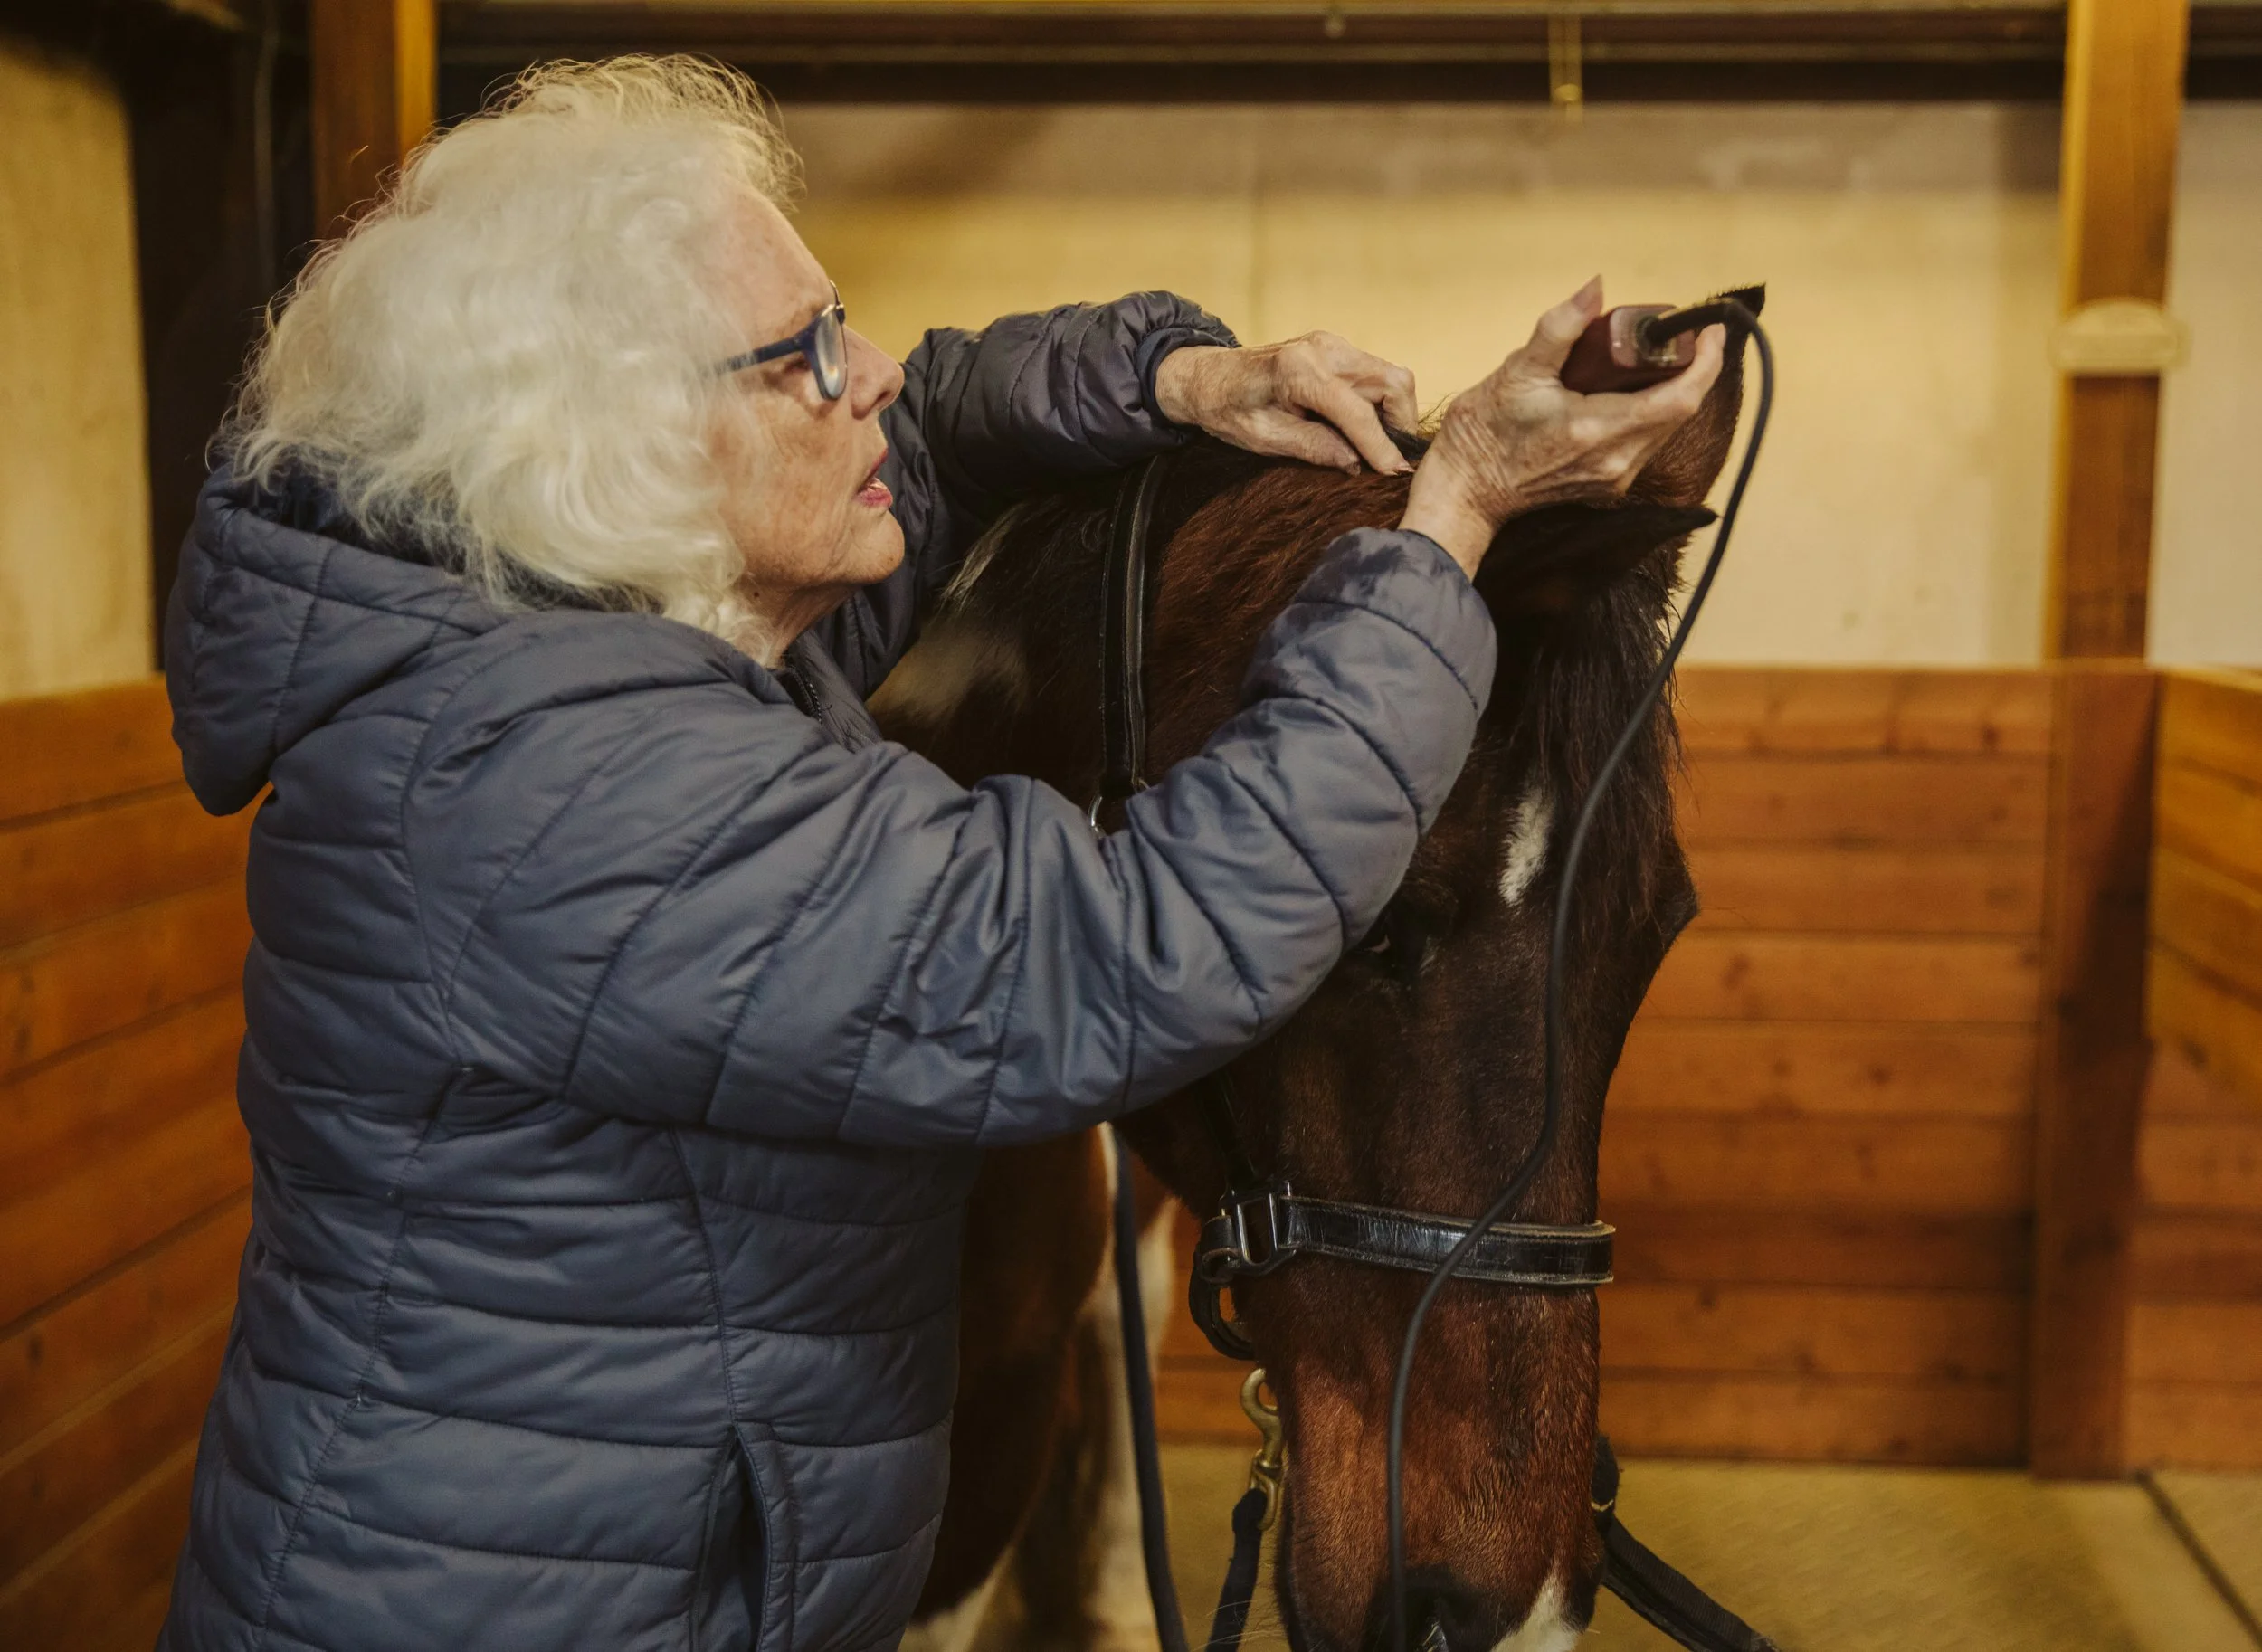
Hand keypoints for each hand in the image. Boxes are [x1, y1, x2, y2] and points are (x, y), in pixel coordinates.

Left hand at [1154, 334, 1418, 475]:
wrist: (1209, 377)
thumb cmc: (1227, 409)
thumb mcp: (1264, 439)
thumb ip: (1313, 447)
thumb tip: (1357, 464)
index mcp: (1299, 371)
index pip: (1358, 412)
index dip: (1381, 447)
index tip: (1395, 475)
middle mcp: (1324, 350)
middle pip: (1393, 383)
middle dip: (1400, 425)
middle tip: (1387, 462)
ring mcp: (1334, 345)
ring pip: (1392, 378)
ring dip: (1393, 416)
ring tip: (1372, 448)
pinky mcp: (1337, 350)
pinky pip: (1377, 376)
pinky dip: (1379, 405)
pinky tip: (1359, 430)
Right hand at [1401, 278, 1725, 578]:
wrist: (1466, 491)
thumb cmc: (1484, 436)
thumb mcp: (1518, 370)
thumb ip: (1561, 327)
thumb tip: (1594, 289)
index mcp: (1597, 430)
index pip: (1679, 398)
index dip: (1705, 362)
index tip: (1708, 330)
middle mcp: (1615, 461)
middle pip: (1680, 411)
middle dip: (1689, 369)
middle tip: (1678, 334)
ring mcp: (1614, 477)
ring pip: (1666, 427)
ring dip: (1671, 390)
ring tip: (1655, 357)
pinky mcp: (1609, 483)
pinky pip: (1648, 441)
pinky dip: (1651, 410)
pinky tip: (1631, 390)